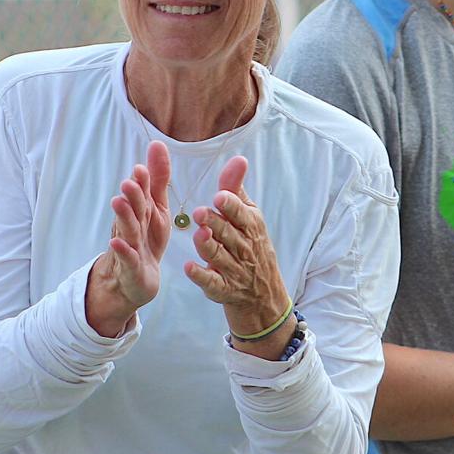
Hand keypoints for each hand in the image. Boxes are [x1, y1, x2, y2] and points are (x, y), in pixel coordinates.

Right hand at [86, 141, 170, 335]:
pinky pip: (127, 258)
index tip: (141, 167)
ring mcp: (130, 246)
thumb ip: (158, 179)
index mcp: (142, 210)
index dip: (143, 181)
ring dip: (123, 216)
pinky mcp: (131, 267)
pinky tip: (117, 242)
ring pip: (127, 229)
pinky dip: (123, 251)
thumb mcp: (156, 207)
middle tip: (129, 181)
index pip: (143, 193)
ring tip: (118, 202)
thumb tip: (157, 143)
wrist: (133, 279)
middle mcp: (132, 224)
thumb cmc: (147, 238)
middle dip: (131, 195)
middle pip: (133, 208)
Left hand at [186, 156, 292, 348]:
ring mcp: (236, 271)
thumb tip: (239, 158)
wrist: (263, 294)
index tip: (220, 197)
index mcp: (252, 227)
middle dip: (216, 224)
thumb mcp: (249, 217)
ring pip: (220, 258)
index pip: (242, 215)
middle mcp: (245, 249)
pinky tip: (189, 268)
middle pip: (229, 235)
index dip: (231, 206)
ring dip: (208, 246)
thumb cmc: (252, 246)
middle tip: (200, 213)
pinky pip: (213, 284)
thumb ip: (236, 190)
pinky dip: (201, 277)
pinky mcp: (224, 291)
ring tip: (198, 235)